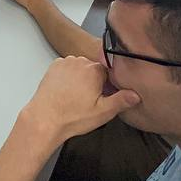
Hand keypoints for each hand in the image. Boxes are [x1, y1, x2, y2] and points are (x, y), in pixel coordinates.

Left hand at [20, 57, 140, 141]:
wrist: (45, 119)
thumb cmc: (72, 117)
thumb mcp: (102, 112)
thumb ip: (121, 101)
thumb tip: (135, 94)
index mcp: (94, 70)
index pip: (110, 72)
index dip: (108, 85)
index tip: (105, 96)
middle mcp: (80, 62)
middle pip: (94, 69)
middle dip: (95, 81)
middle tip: (89, 99)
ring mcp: (65, 63)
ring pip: (80, 67)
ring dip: (81, 78)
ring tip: (76, 96)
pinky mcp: (54, 67)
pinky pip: (67, 68)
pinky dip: (68, 76)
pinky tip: (67, 91)